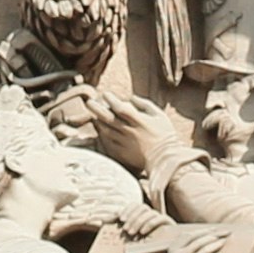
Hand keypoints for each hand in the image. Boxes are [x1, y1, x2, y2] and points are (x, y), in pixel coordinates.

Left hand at [51, 83, 185, 172]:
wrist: (164, 158)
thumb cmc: (164, 135)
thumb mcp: (158, 114)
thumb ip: (144, 104)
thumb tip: (131, 98)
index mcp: (138, 120)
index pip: (119, 107)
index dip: (111, 99)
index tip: (106, 94)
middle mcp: (128, 131)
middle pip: (107, 118)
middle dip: (96, 108)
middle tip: (89, 102)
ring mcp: (123, 143)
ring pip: (105, 130)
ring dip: (97, 121)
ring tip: (94, 116)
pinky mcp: (121, 153)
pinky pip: (107, 142)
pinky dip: (102, 135)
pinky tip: (101, 130)